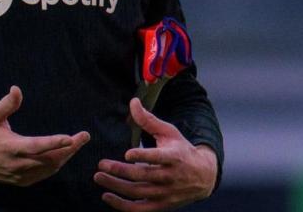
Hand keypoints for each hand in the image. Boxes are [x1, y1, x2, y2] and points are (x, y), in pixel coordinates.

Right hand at [0, 86, 90, 186]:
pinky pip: (43, 174)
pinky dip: (55, 165)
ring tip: (78, 143)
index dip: (54, 142)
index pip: (37, 146)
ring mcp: (19, 175)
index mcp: (10, 147)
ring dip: (65, 157)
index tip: (71, 137)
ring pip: (48, 168)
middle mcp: (16, 164)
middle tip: (84, 136)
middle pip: (49, 159)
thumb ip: (6, 104)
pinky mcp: (20, 181)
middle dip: (69, 148)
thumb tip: (16, 89)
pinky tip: (64, 155)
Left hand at [94, 98, 217, 210]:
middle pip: (142, 175)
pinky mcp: (160, 205)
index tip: (127, 153)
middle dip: (119, 170)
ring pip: (137, 192)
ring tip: (98, 177)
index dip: (143, 156)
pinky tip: (107, 195)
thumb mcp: (169, 133)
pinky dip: (121, 205)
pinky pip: (138, 209)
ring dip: (116, 186)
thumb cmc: (181, 150)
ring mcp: (165, 193)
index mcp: (175, 156)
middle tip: (101, 164)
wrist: (203, 177)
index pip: (158, 157)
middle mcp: (170, 176)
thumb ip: (149, 120)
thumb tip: (133, 102)